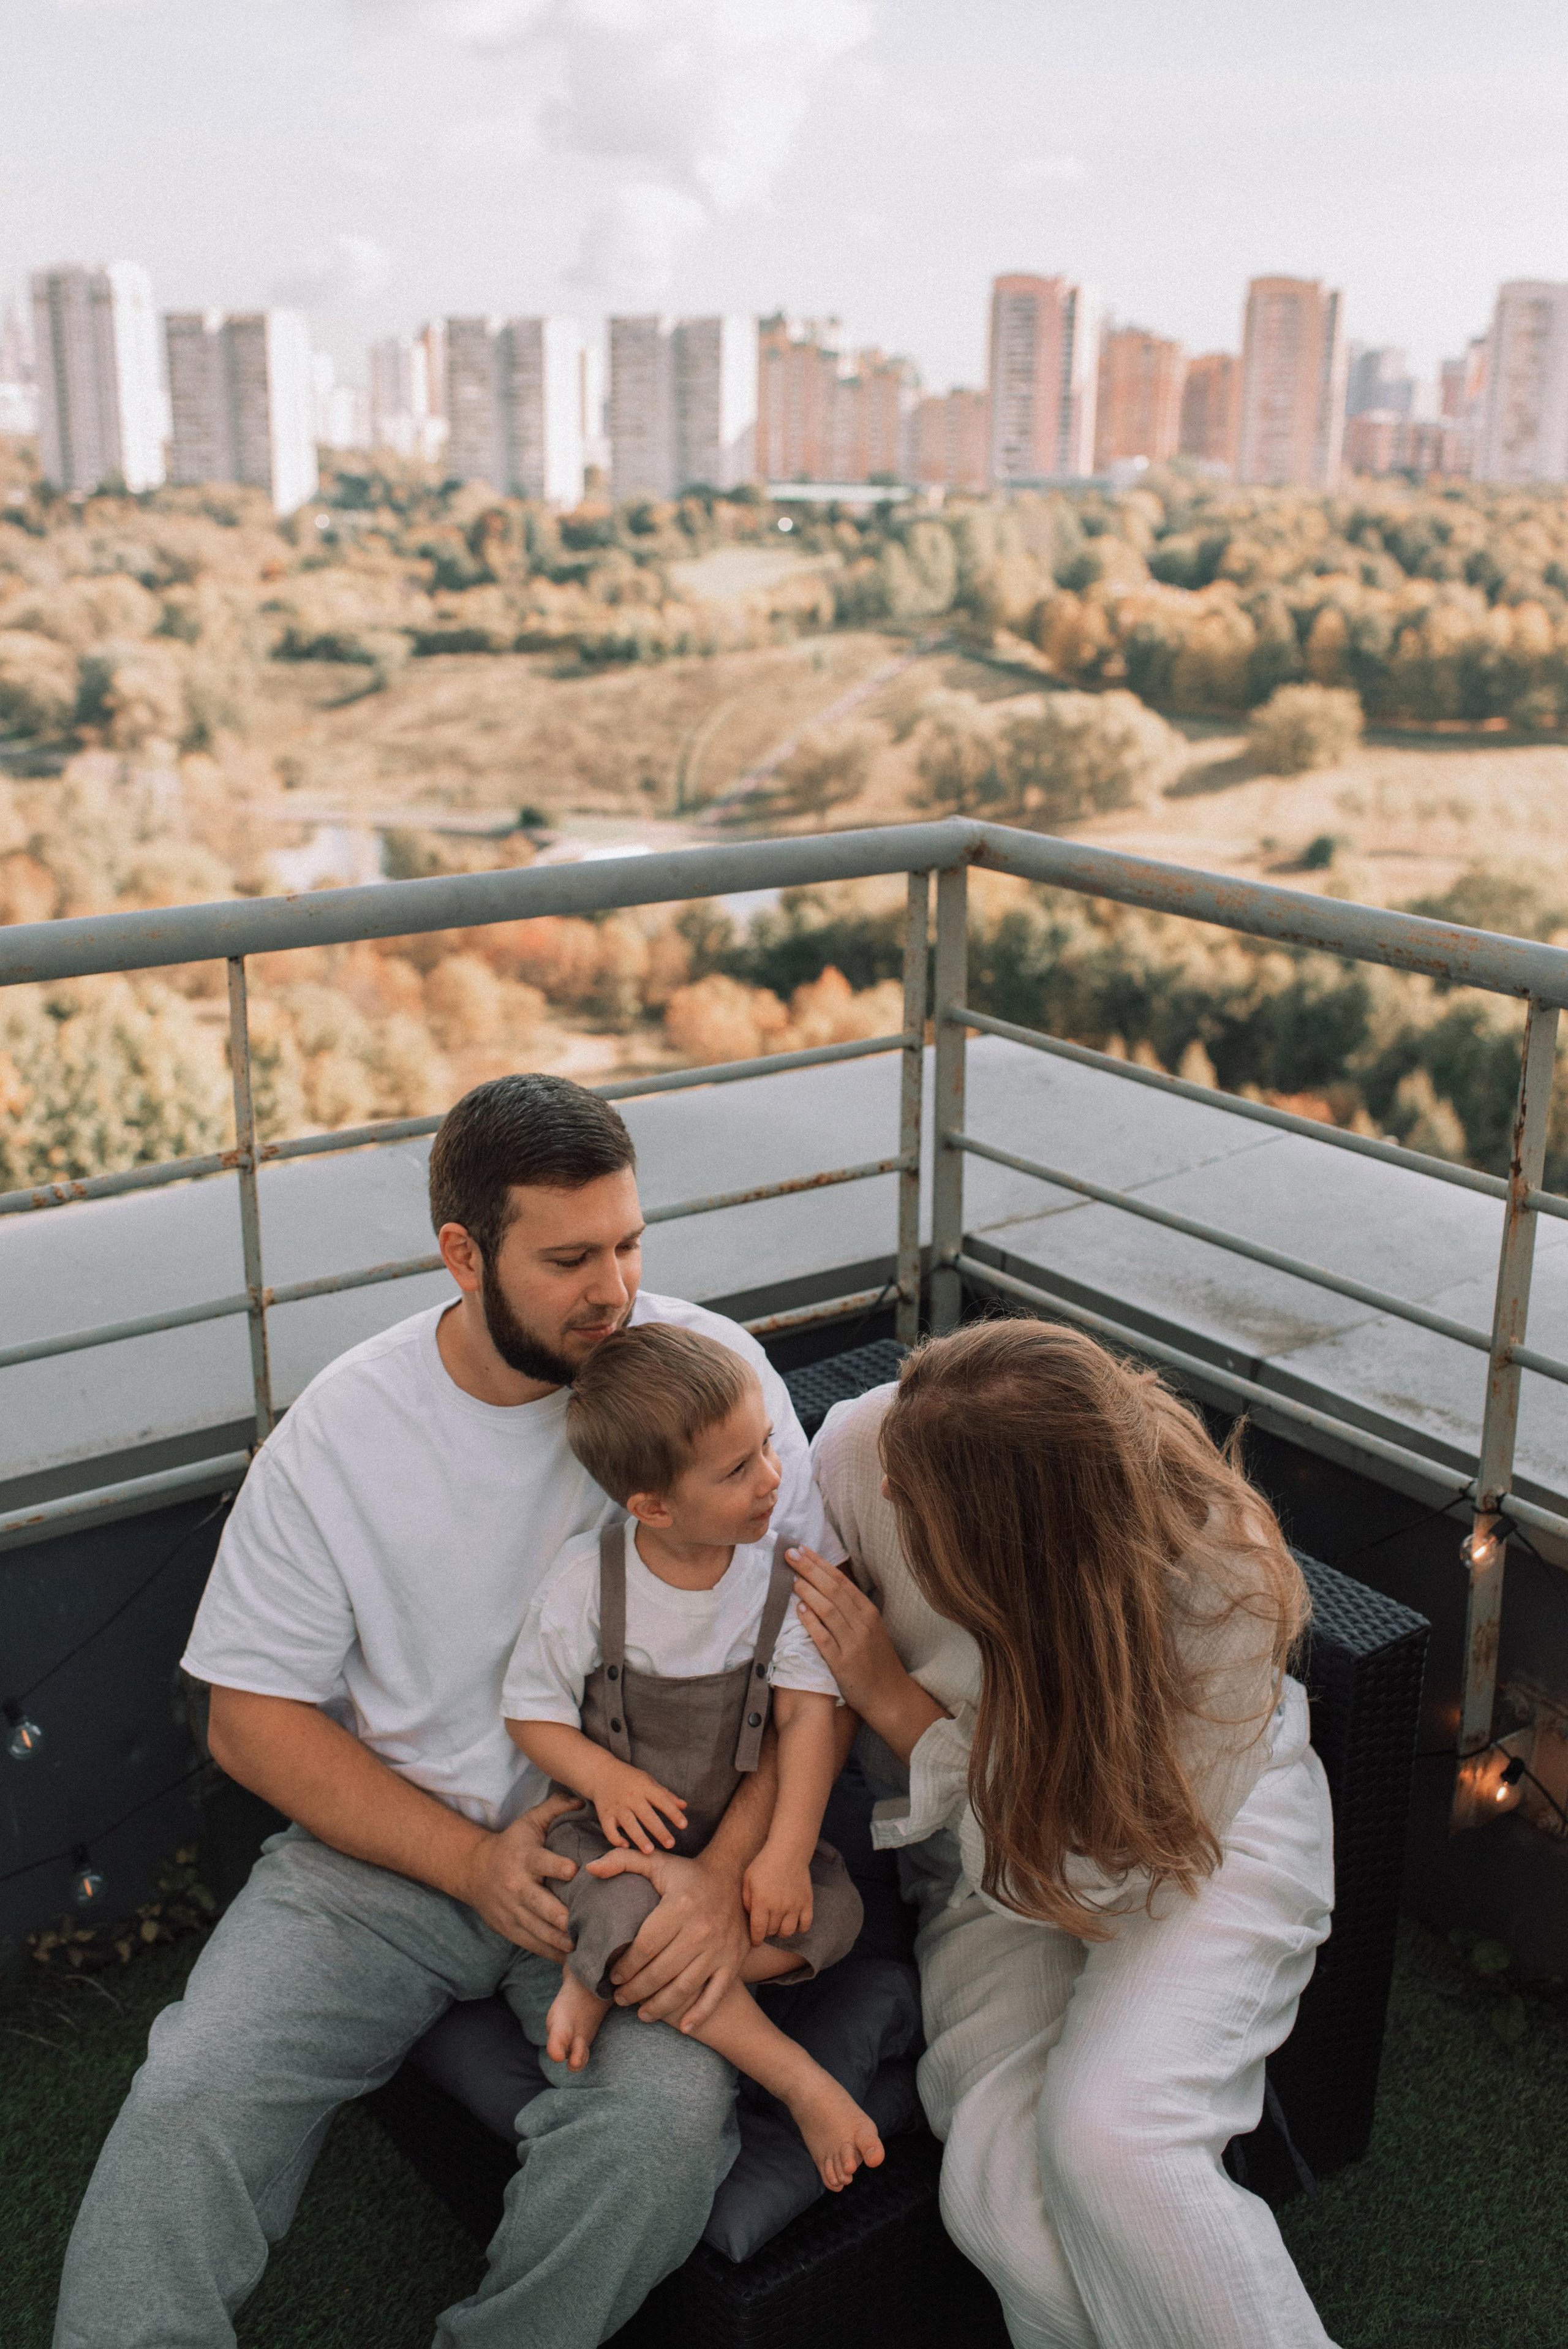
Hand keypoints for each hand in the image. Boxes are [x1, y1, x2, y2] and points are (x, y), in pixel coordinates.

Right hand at [459, 1791, 581, 1957]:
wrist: (475, 1871)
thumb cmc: (513, 1844)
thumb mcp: (530, 1822)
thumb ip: (555, 1808)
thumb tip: (582, 1799)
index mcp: (525, 1858)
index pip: (542, 1862)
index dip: (557, 1866)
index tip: (574, 1870)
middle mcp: (517, 1886)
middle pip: (539, 1904)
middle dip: (560, 1916)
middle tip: (582, 1924)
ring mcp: (512, 1911)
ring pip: (537, 1930)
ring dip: (559, 1940)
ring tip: (582, 1946)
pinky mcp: (510, 1929)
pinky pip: (532, 1944)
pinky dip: (551, 1952)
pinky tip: (571, 1959)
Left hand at [585, 1846, 750, 2030]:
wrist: (734, 1876)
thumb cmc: (687, 1874)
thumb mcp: (656, 1862)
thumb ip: (621, 1861)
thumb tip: (590, 1869)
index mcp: (679, 1906)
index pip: (644, 1947)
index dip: (624, 1966)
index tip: (612, 1976)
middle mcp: (701, 1929)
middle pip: (660, 1972)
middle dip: (635, 1991)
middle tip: (619, 1998)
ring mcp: (719, 1949)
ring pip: (684, 1988)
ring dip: (659, 2006)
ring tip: (641, 2013)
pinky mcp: (733, 1962)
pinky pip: (716, 1994)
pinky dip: (700, 2014)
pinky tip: (682, 2026)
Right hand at [592, 1762, 687, 1854]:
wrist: (602, 1773)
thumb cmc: (631, 1779)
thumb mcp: (649, 1782)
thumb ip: (666, 1795)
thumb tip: (684, 1806)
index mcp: (645, 1787)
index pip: (662, 1800)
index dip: (673, 1813)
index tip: (684, 1825)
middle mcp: (631, 1797)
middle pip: (647, 1815)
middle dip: (659, 1830)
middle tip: (671, 1844)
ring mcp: (617, 1806)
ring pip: (628, 1823)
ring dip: (639, 1837)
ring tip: (650, 1851)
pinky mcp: (605, 1814)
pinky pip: (609, 1829)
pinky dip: (615, 1839)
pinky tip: (625, 1847)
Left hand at [743, 1844, 813, 1945]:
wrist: (788, 1851)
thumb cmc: (764, 1864)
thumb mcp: (747, 1879)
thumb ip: (746, 1900)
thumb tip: (751, 1917)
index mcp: (762, 1901)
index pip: (758, 1930)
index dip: (756, 1939)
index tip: (755, 1941)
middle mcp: (779, 1906)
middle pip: (772, 1931)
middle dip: (766, 1931)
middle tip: (765, 1923)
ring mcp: (795, 1905)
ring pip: (788, 1932)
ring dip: (781, 1931)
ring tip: (778, 1922)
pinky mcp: (807, 1902)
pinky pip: (805, 1925)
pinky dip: (799, 1927)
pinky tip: (793, 1921)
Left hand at [787, 1547, 909, 1723]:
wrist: (890, 1695)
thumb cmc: (876, 1660)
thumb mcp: (870, 1629)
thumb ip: (851, 1609)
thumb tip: (824, 1584)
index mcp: (869, 1612)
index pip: (841, 1581)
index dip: (819, 1563)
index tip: (801, 1549)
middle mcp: (863, 1623)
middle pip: (833, 1589)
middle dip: (809, 1569)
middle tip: (789, 1553)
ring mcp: (853, 1643)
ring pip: (828, 1610)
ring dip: (808, 1591)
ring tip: (791, 1578)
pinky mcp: (843, 1663)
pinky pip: (823, 1638)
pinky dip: (810, 1622)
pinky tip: (798, 1610)